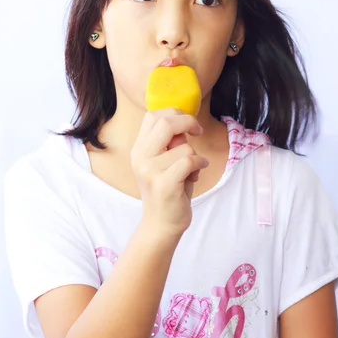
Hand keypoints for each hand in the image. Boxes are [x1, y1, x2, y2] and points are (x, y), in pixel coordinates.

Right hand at [131, 109, 208, 236]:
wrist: (161, 224)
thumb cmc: (168, 189)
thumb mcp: (165, 162)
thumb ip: (170, 142)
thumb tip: (184, 124)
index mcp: (138, 149)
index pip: (153, 116)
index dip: (174, 113)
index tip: (188, 123)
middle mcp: (140, 157)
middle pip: (166, 123)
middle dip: (188, 122)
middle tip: (198, 131)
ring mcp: (149, 171)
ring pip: (184, 147)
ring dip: (195, 156)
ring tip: (191, 170)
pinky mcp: (163, 184)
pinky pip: (189, 161)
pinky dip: (199, 165)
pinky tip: (197, 174)